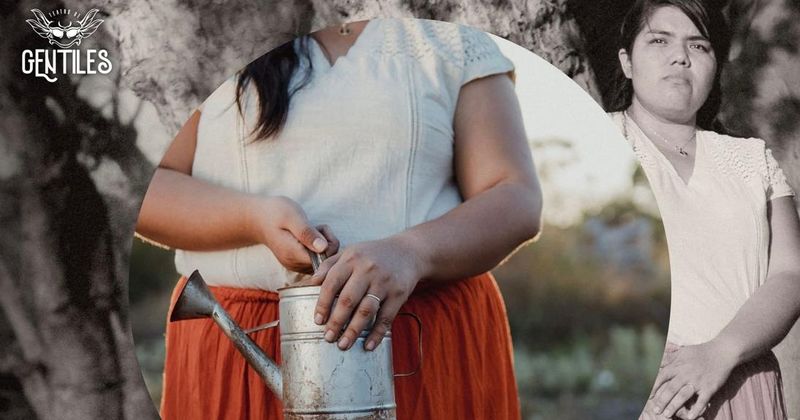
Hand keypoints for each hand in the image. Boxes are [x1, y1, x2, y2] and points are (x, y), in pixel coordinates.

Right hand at [252, 196, 338, 273]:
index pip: (326, 259)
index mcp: (294, 255)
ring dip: (323, 244)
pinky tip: (309, 237)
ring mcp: (296, 266)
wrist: (258, 218)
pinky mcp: (298, 264)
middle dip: (328, 242)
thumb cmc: (275, 213)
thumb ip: (307, 233)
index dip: (329, 242)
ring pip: (324, 260)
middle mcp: (296, 265)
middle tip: (315, 227)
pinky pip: (317, 260)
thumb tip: (323, 248)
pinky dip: (318, 248)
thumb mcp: (292, 217)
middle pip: (327, 261)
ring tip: (310, 230)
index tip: (318, 228)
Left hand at [309, 236, 424, 350]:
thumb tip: (312, 282)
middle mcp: (367, 269)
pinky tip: (368, 345)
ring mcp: (384, 282)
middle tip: (328, 337)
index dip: (323, 303)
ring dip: (353, 330)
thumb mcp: (351, 252)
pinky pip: (386, 317)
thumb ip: (329, 264)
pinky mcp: (399, 293)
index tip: (318, 320)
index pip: (332, 283)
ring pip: (366, 310)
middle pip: (348, 300)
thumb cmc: (374, 255)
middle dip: (336, 322)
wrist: (408, 252)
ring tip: (343, 344)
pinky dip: (377, 333)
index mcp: (352, 259)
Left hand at [649, 340, 736, 418]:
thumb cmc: (701, 351)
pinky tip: (689, 417)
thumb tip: (656, 360)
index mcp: (678, 365)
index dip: (654, 387)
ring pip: (683, 396)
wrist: (723, 352)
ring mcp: (698, 381)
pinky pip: (701, 401)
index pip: (662, 377)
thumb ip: (669, 357)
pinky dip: (696, 410)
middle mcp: (686, 374)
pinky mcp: (709, 387)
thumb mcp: (682, 351)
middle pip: (670, 389)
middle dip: (662, 400)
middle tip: (655, 410)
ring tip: (667, 415)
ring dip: (674, 406)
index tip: (649, 396)